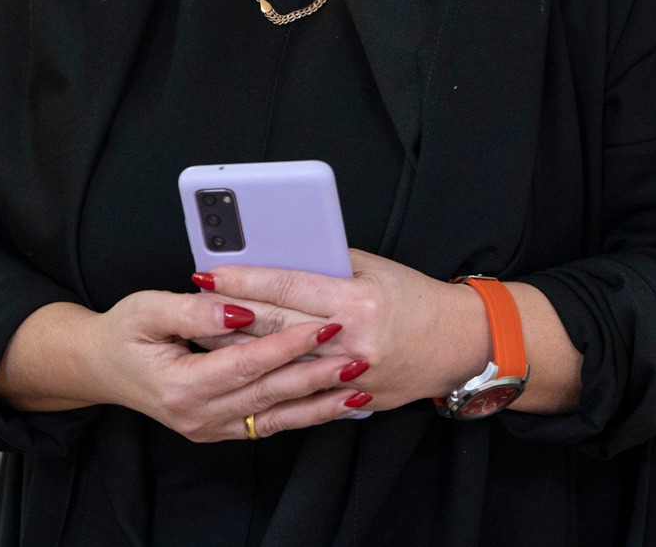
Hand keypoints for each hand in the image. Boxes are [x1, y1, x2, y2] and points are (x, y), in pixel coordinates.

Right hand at [0, 292, 368, 439]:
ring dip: (320, 402)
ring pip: (276, 417)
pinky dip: (306, 414)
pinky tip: (336, 403)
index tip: (322, 324)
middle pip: (269, 394)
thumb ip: (195, 311)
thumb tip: (239, 308)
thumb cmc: (123, 332)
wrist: (101, 368)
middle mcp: (197, 416)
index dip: (286, 344)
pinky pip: (271, 425)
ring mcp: (210, 428)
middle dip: (316, 373)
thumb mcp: (148, 310)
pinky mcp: (222, 430)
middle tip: (357, 354)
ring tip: (360, 387)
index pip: (245, 364)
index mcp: (180, 386)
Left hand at [201, 250, 489, 413]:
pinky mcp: (353, 400)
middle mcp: (353, 340)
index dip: (244, 280)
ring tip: (205, 335)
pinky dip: (271, 381)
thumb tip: (278, 255)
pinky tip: (243, 373)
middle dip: (230, 314)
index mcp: (357, 301)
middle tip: (194, 302)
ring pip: (282, 364)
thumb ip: (328, 265)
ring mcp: (352, 376)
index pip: (287, 288)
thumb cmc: (416, 298)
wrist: (461, 344)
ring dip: (240, 350)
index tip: (209, 272)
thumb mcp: (375, 268)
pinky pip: (303, 394)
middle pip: (276, 327)